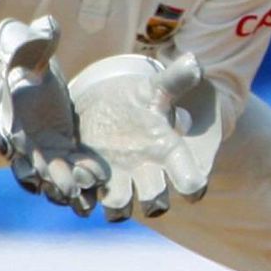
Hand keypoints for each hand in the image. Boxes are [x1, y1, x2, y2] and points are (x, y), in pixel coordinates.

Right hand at [0, 17, 107, 213]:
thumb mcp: (27, 52)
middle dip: (55, 182)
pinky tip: (96, 193)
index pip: (20, 146)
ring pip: (54, 177)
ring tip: (86, 206)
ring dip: (68, 191)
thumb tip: (48, 24)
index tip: (45, 171)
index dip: (32, 160)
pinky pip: (72, 169)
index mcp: (15, 121)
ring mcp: (45, 149)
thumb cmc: (25, 65)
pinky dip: (81, 181)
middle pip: (38, 168)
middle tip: (73, 193)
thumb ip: (35, 43)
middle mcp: (28, 142)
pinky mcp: (63, 150)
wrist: (24, 79)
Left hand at [79, 52, 215, 222]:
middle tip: (143, 185)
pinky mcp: (92, 184)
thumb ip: (175, 79)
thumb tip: (194, 61)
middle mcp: (146, 174)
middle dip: (152, 200)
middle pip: (156, 202)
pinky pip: (88, 202)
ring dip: (112, 201)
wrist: (107, 109)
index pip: (190, 178)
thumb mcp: (156, 88)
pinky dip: (82, 195)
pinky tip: (76, 175)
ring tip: (98, 175)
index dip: (193, 185)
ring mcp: (118, 182)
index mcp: (169, 152)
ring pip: (120, 209)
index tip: (192, 186)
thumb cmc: (139, 100)